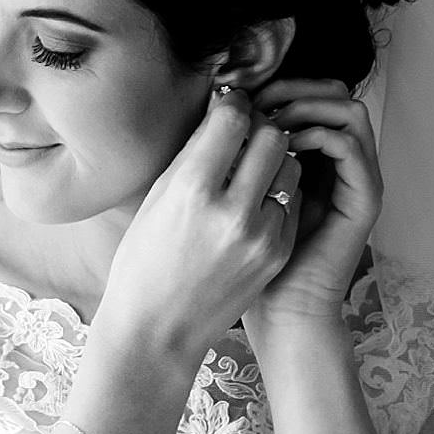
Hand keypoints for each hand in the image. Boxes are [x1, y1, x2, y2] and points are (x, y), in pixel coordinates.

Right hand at [99, 87, 302, 358]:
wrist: (156, 329)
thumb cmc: (143, 262)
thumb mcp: (155, 201)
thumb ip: (192, 157)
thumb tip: (221, 114)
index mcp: (191, 191)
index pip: (233, 119)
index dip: (233, 105)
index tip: (230, 105)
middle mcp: (232, 210)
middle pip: (272, 137)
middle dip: (260, 127)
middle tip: (246, 133)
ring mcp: (261, 235)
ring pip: (289, 167)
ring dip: (273, 160)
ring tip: (250, 171)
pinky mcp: (279, 253)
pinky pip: (291, 202)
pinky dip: (276, 195)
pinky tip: (253, 205)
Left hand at [242, 78, 380, 329]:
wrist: (279, 308)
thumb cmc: (247, 257)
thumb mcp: (234, 194)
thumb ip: (237, 152)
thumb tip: (218, 102)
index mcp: (313, 156)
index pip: (310, 94)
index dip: (278, 85)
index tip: (240, 93)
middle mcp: (341, 163)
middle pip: (336, 93)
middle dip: (296, 87)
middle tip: (260, 99)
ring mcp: (357, 179)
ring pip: (350, 111)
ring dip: (309, 105)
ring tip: (273, 120)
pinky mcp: (364, 199)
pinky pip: (351, 148)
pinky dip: (320, 135)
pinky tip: (288, 146)